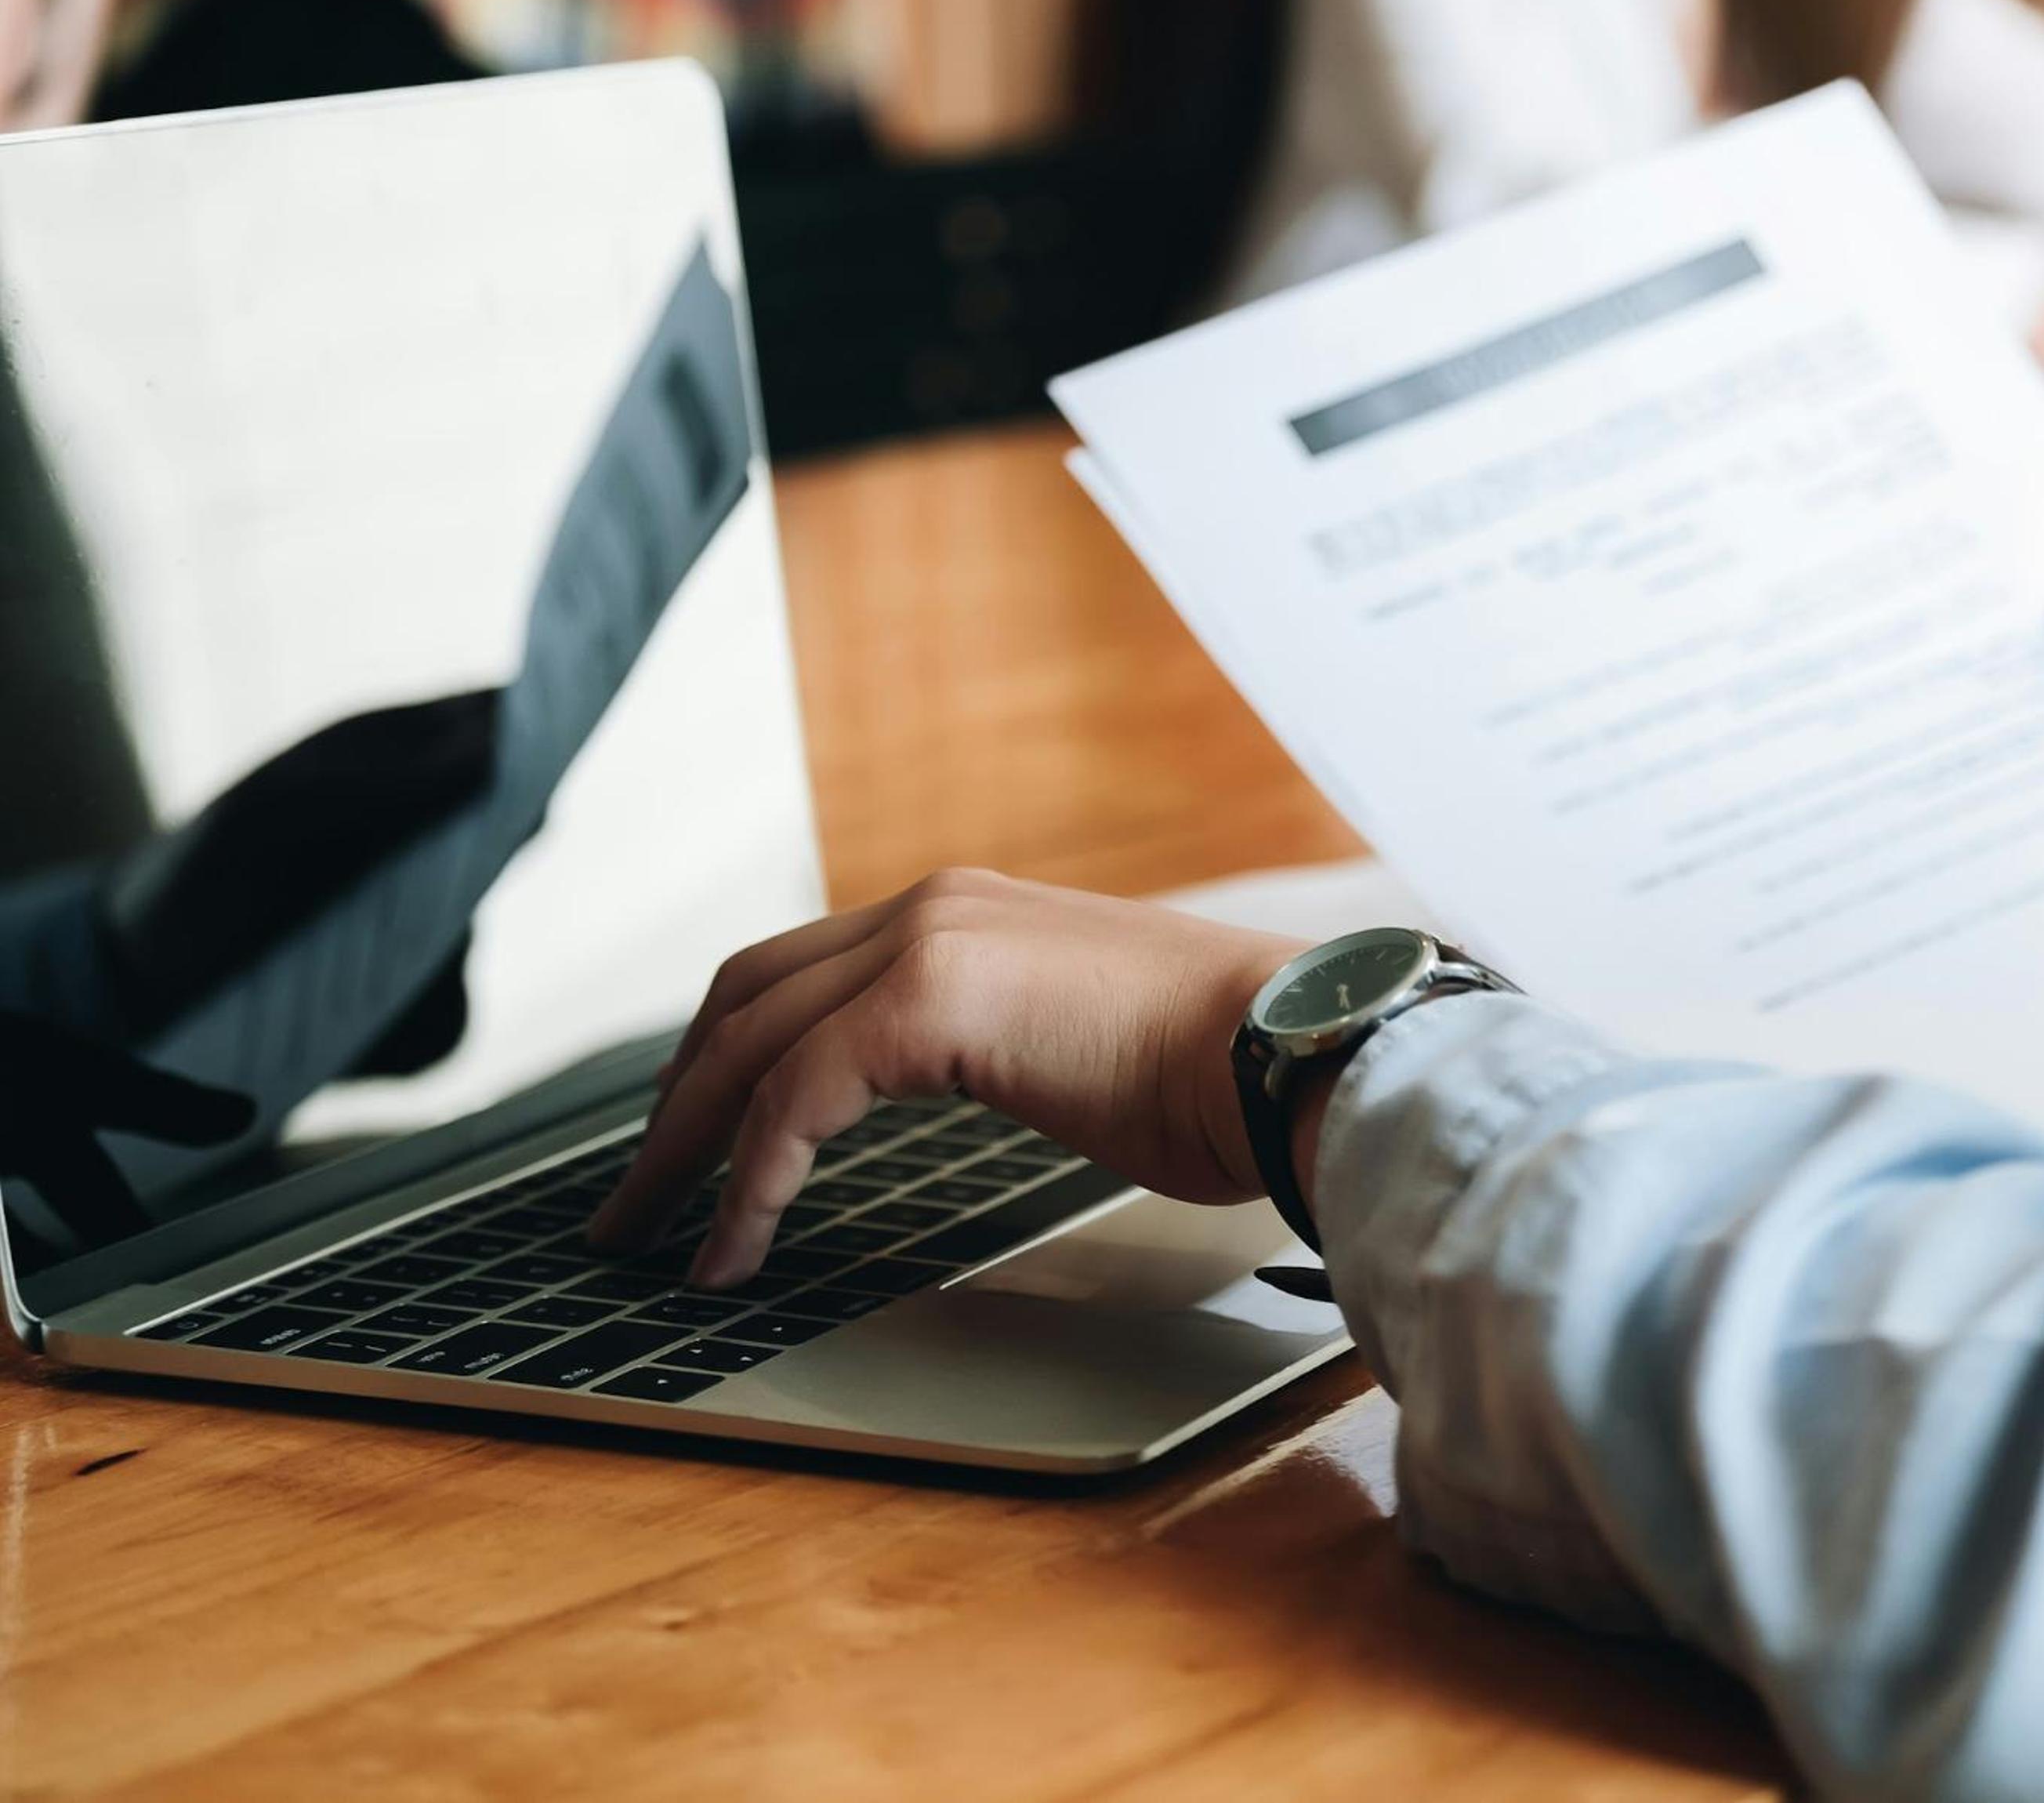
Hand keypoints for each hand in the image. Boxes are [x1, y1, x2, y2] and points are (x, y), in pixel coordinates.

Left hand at [585, 870, 1303, 1287]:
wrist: (1293, 1053)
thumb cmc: (1224, 1076)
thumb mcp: (1087, 1050)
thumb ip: (1017, 1052)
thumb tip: (1007, 1096)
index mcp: (970, 914)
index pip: (804, 975)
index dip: (731, 1063)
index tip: (694, 1147)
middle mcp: (934, 907)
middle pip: (748, 997)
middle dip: (677, 1102)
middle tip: (634, 1200)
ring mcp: (929, 940)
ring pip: (749, 1043)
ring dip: (682, 1149)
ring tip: (648, 1238)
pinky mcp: (929, 1001)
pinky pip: (792, 1101)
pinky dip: (747, 1184)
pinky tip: (732, 1252)